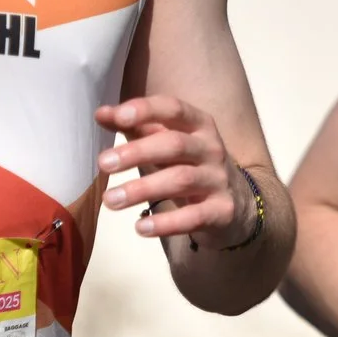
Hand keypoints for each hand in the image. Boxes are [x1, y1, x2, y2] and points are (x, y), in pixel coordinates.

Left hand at [96, 95, 256, 245]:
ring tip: (110, 201)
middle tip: (103, 164)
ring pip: (180, 180)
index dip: (146, 110)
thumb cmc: (190, 166)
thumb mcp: (166, 143)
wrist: (236, 205)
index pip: (173, 109)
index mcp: (198, 125)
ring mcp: (219, 180)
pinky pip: (194, 216)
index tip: (117, 117)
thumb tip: (101, 113)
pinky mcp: (222, 211)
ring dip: (141, 189)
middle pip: (174, 144)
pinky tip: (140, 227)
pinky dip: (166, 223)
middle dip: (137, 152)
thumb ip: (136, 127)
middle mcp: (211, 148)